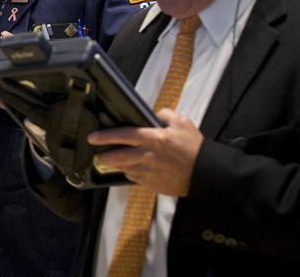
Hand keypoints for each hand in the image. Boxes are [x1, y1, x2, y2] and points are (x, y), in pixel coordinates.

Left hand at [88, 109, 203, 195]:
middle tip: (99, 154)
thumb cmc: (195, 149)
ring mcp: (148, 171)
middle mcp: (147, 155)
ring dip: (118, 165)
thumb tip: (153, 115)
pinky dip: (132, 173)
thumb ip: (164, 115)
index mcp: (152, 138)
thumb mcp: (182, 123)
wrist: (207, 174)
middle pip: (116, 156)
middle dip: (103, 156)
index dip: (105, 136)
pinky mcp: (152, 184)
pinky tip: (134, 169)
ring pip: (124, 168)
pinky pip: (135, 178)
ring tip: (115, 161)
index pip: (122, 135)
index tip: (93, 137)